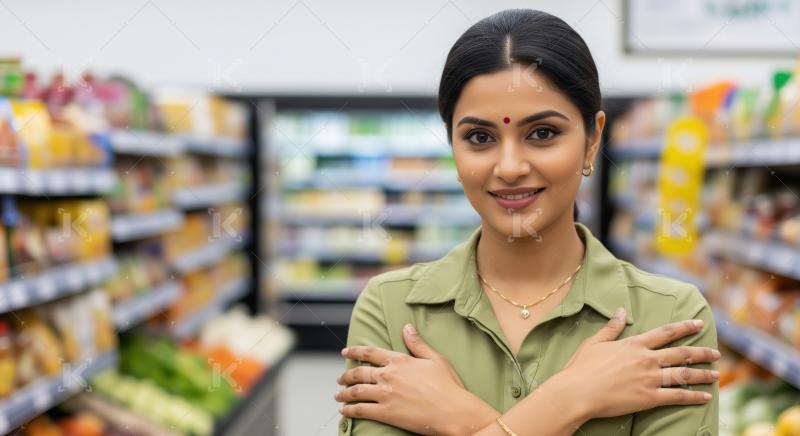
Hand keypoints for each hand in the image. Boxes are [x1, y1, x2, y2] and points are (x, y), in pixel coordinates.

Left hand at [336, 324, 496, 435]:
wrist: (453, 411)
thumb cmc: (448, 385)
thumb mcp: (435, 359)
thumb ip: (417, 343)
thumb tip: (406, 327)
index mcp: (400, 361)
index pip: (370, 352)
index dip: (355, 351)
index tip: (345, 351)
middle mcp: (389, 376)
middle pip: (360, 373)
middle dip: (346, 375)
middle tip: (340, 378)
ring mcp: (386, 395)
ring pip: (356, 391)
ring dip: (344, 393)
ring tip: (338, 395)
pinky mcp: (386, 413)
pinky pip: (361, 410)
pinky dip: (350, 410)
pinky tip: (344, 411)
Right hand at [551, 307, 720, 419]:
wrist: (578, 391)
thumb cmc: (582, 367)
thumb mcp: (595, 342)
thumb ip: (612, 327)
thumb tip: (622, 310)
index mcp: (634, 344)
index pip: (665, 333)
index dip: (684, 327)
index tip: (698, 324)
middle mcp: (646, 359)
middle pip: (681, 353)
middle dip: (701, 352)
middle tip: (716, 353)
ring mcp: (649, 379)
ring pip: (683, 374)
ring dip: (702, 374)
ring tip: (716, 375)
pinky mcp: (649, 398)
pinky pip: (677, 396)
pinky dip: (694, 397)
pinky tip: (706, 397)